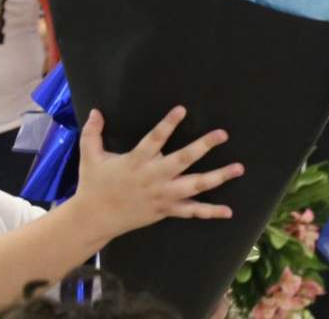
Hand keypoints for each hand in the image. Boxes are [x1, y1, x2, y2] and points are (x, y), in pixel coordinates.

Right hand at [67, 106, 243, 241]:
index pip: (154, 139)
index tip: (182, 109)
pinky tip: (228, 211)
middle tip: (222, 134)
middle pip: (182, 160)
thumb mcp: (89, 157)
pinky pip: (191, 212)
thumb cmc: (93, 184)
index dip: (168, 124)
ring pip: (194, 186)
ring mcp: (162, 195)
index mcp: (136, 161)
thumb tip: (95, 111)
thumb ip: (92, 133)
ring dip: (218, 177)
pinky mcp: (166, 210)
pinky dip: (210, 212)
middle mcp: (153, 177)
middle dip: (203, 146)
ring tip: (238, 168)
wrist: (94, 219)